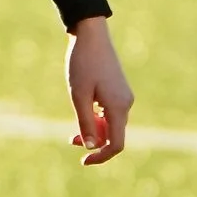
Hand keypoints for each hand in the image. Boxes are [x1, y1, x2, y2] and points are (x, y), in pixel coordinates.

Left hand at [65, 17, 132, 165]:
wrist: (91, 35)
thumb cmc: (82, 63)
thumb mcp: (79, 96)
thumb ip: (86, 123)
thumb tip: (91, 147)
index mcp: (117, 107)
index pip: (116, 144)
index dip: (101, 156)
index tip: (84, 161)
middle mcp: (125, 103)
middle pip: (114, 135)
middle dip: (94, 142)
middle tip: (71, 140)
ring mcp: (124, 96)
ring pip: (112, 124)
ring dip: (95, 131)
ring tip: (74, 129)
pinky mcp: (119, 90)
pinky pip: (111, 113)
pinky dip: (98, 119)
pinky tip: (84, 111)